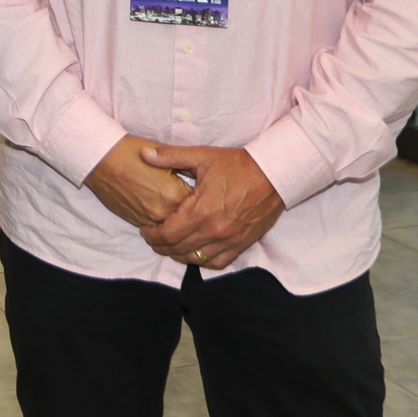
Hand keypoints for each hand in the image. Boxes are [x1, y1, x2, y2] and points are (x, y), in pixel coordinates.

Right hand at [86, 133, 194, 227]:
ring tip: (172, 205)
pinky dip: (161, 221)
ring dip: (175, 219)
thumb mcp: (163, 157)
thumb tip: (197, 180)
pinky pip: (156, 228)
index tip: (202, 193)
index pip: (199, 204)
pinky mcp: (137, 222)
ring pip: (172, 227)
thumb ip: (183, 172)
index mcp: (176, 194)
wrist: (102, 159)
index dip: (201, 198)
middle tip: (191, 202)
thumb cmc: (131, 152)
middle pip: (188, 219)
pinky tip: (158, 207)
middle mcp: (164, 211)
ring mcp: (149, 219)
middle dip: (190, 211)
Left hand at [138, 144, 284, 269]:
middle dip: (161, 245)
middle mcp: (214, 230)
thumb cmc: (237, 164)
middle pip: (177, 249)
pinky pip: (217, 262)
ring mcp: (229, 240)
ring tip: (170, 245)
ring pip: (195, 259)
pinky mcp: (242, 244)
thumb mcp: (202, 156)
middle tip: (153, 237)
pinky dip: (202, 260)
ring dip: (179, 254)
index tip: (145, 229)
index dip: (151, 235)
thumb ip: (170, 156)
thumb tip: (143, 153)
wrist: (274, 174)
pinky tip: (195, 252)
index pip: (167, 234)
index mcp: (200, 210)